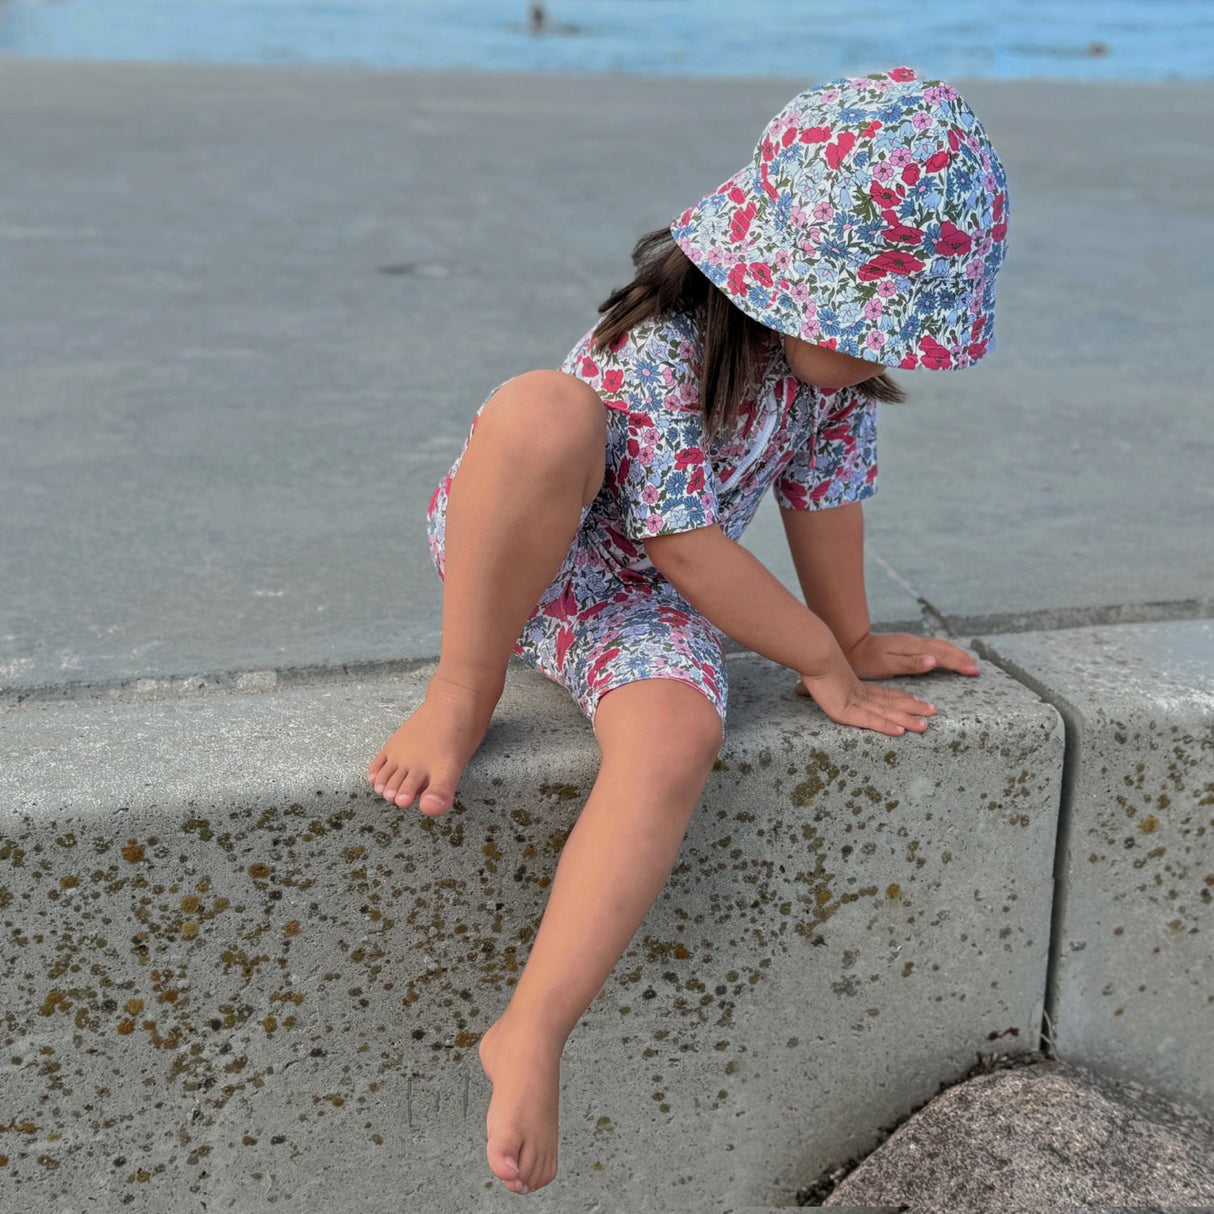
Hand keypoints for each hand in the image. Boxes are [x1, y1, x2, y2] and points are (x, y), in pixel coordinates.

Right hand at [795, 649, 936, 736]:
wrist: (814, 655)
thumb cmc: (816, 662)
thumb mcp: (826, 674)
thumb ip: (827, 679)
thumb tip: (816, 680)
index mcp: (856, 687)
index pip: (883, 694)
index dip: (901, 698)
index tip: (916, 701)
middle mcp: (860, 695)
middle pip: (891, 702)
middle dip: (913, 708)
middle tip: (933, 712)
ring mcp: (855, 703)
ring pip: (886, 713)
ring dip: (906, 720)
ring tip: (924, 726)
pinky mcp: (847, 712)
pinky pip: (870, 721)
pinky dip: (886, 726)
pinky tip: (900, 732)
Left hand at [844, 632, 979, 679]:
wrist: (849, 644)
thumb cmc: (865, 659)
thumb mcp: (886, 664)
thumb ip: (910, 663)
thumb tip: (933, 661)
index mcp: (911, 648)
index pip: (941, 655)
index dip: (958, 663)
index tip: (973, 670)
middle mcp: (913, 643)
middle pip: (943, 648)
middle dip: (961, 657)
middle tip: (976, 668)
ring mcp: (910, 642)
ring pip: (938, 646)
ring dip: (954, 653)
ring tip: (967, 661)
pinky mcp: (905, 645)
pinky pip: (931, 647)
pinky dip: (943, 651)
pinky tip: (945, 656)